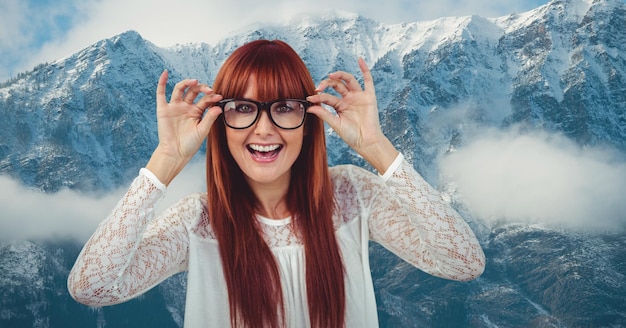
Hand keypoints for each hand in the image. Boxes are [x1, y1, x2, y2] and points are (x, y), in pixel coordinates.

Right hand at [147, 70, 222, 184]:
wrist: (175, 153)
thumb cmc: (190, 144)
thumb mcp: (202, 131)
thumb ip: (210, 118)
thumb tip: (219, 107)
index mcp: (197, 111)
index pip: (206, 100)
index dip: (212, 97)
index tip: (219, 96)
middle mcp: (186, 107)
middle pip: (194, 91)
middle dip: (202, 88)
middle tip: (209, 90)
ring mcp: (175, 107)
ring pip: (181, 89)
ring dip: (187, 83)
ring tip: (195, 81)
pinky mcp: (163, 109)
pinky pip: (161, 93)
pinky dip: (162, 82)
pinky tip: (165, 73)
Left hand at [306, 59, 397, 172]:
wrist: (366, 142)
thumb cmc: (351, 136)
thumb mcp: (335, 124)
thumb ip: (324, 114)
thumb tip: (309, 107)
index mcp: (340, 106)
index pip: (327, 97)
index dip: (318, 97)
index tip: (310, 98)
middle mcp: (348, 99)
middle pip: (336, 85)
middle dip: (326, 84)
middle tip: (318, 88)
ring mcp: (359, 96)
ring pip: (349, 80)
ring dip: (340, 75)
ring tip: (330, 75)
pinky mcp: (369, 97)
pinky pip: (368, 80)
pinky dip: (364, 69)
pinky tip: (360, 60)